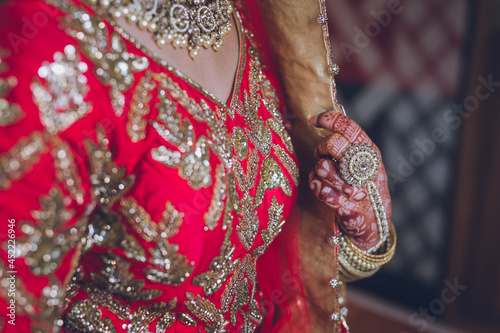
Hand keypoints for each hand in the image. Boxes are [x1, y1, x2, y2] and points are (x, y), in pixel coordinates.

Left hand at [307, 110, 391, 249]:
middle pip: (335, 144)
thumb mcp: (362, 163)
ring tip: (324, 177)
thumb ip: (346, 143)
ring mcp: (358, 189)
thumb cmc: (363, 188)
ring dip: (318, 171)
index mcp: (370, 152)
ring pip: (323, 167)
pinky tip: (322, 189)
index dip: (328, 119)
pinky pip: (320, 190)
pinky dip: (316, 188)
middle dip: (321, 148)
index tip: (313, 121)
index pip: (349, 127)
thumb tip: (316, 118)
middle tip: (321, 156)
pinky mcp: (347, 208)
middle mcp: (366, 168)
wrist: (375, 225)